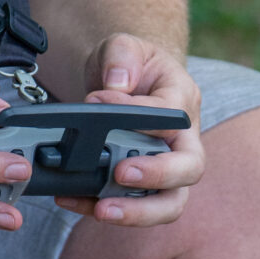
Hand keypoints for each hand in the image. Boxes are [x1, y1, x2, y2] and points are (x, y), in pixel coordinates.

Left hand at [54, 30, 202, 226]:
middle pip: (188, 171)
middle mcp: (183, 142)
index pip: (171, 116)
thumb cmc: (131, 65)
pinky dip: (98, 207)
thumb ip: (121, 57)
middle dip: (157, 177)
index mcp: (183, 103)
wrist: (127, 82)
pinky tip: (70, 199)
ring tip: (101, 209)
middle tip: (121, 173)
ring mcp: (165, 169)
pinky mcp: (140, 187)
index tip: (97, 100)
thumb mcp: (125, 46)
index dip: (138, 113)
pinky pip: (129, 206)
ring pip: (168, 203)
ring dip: (137, 212)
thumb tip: (115, 86)